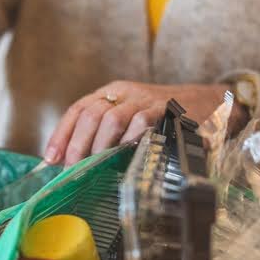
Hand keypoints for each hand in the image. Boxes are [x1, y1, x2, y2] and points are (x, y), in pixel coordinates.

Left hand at [44, 81, 244, 165]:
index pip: (78, 109)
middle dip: (76, 143)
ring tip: (95, 165)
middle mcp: (125, 93)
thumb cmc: (163, 118)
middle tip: (72, 167)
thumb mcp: (131, 118)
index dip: (61, 134)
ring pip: (111, 118)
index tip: (50, 158)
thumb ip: (104, 135)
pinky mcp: (166, 111)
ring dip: (100, 145)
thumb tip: (70, 163)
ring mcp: (146, 100)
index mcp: (112, 92)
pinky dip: (129, 141)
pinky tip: (125, 155)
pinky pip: (141, 123)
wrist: (209, 103)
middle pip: (90, 114)